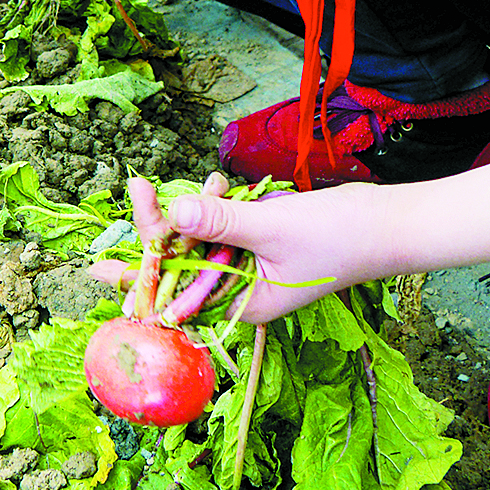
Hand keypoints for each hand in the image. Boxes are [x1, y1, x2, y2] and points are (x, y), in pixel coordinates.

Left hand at [91, 173, 393, 322]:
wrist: (391, 223)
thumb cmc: (341, 237)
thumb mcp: (273, 228)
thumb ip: (221, 220)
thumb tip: (172, 208)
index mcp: (240, 307)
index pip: (176, 296)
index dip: (138, 278)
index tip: (98, 267)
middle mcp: (239, 292)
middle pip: (181, 264)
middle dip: (162, 229)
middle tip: (139, 187)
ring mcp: (250, 267)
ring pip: (201, 240)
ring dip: (196, 210)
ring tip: (205, 183)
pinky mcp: (261, 244)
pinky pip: (225, 226)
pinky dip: (219, 205)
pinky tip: (222, 184)